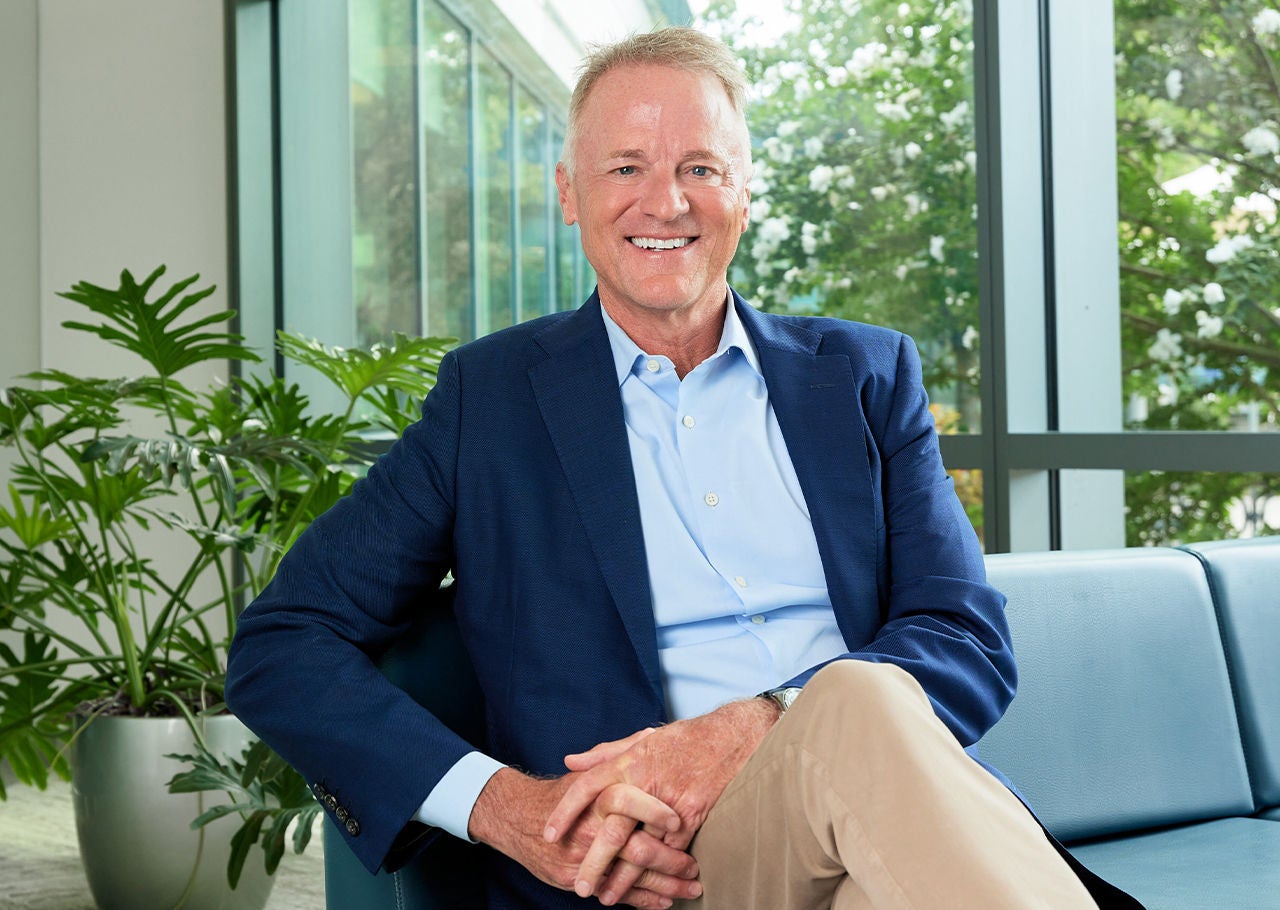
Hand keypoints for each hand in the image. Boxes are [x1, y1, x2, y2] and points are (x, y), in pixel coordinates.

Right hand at [468, 767, 699, 908]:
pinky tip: (667, 901)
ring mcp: (584, 859)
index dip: (653, 812)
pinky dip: (645, 901)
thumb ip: (620, 753)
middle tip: (694, 866)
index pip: (625, 802)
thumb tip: (652, 735)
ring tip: (692, 887)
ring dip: (666, 885)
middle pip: (634, 849)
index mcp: (595, 797)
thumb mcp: (589, 770)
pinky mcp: (578, 881)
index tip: (678, 821)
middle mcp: (589, 829)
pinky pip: (618, 895)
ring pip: (632, 878)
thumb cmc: (562, 794)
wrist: (519, 820)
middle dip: (670, 860)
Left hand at [545, 698, 780, 903]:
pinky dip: (659, 872)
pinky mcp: (692, 815)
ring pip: (642, 849)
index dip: (565, 811)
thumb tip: (570, 761)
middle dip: (594, 862)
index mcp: (629, 761)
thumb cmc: (684, 739)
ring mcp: (670, 801)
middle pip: (613, 829)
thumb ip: (604, 753)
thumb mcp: (642, 739)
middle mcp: (646, 782)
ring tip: (608, 896)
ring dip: (625, 878)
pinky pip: (671, 851)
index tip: (549, 834)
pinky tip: (648, 888)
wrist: (732, 737)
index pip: (587, 786)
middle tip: (579, 885)